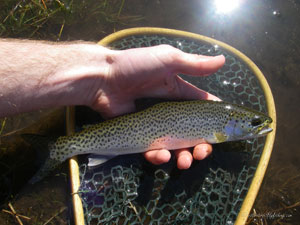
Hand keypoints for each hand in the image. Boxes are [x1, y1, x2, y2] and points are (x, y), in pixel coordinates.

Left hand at [88, 45, 224, 168]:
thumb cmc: (136, 66)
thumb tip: (223, 60)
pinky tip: (162, 156)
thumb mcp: (168, 59)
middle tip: (202, 153)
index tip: (223, 133)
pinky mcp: (139, 135)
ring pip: (174, 145)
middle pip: (191, 133)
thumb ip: (194, 64)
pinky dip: (158, 156)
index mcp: (179, 93)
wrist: (103, 78)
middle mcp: (169, 111)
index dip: (214, 120)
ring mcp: (155, 125)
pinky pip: (152, 149)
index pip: (202, 108)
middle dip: (201, 145)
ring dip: (183, 156)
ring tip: (186, 162)